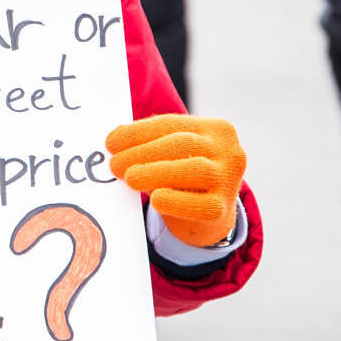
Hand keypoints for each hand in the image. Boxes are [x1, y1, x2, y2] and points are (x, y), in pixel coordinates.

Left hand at [106, 114, 247, 248]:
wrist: (209, 217)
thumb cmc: (184, 178)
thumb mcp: (174, 154)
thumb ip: (153, 144)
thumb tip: (115, 140)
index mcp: (216, 129)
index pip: (171, 124)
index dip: (138, 132)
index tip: (111, 141)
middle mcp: (229, 151)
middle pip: (182, 144)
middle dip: (143, 152)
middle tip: (115, 164)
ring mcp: (229, 180)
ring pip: (193, 170)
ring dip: (155, 172)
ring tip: (129, 178)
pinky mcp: (223, 209)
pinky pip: (199, 204)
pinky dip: (176, 201)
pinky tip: (157, 200)